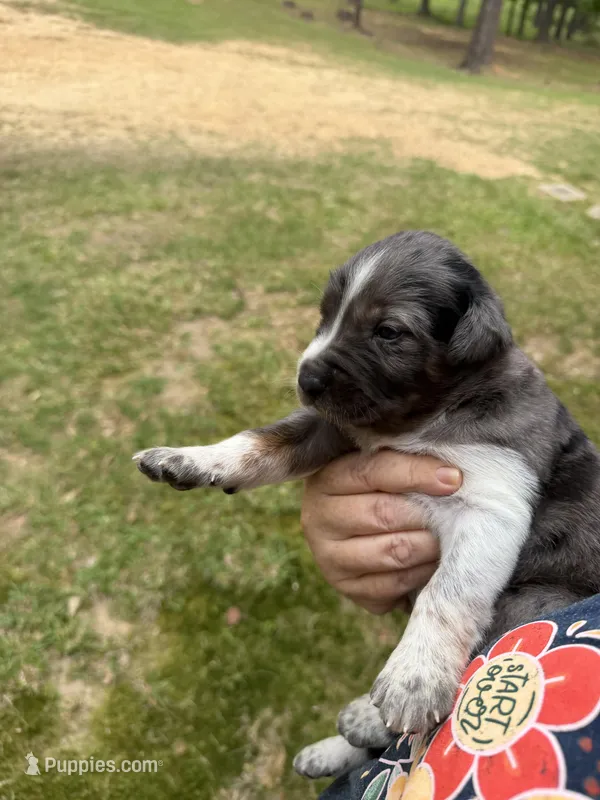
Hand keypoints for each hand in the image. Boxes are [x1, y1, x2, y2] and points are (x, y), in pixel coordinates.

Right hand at [301, 451, 461, 613]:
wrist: (352, 530)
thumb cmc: (375, 489)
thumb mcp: (378, 467)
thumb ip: (402, 461)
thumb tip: (448, 472)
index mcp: (326, 479)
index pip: (372, 471)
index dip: (416, 473)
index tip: (454, 478)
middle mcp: (319, 519)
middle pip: (384, 514)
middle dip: (428, 513)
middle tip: (459, 510)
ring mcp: (330, 558)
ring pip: (394, 552)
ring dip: (431, 544)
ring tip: (450, 534)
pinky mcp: (351, 589)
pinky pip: (397, 584)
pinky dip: (423, 572)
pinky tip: (434, 559)